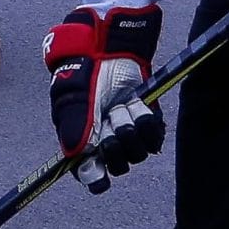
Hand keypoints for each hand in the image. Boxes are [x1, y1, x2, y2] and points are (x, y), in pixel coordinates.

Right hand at [45, 5, 164, 191]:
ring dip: (129, 126)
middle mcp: (106, 143)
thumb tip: (76, 156)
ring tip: (121, 105)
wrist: (109, 51)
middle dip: (115, 142)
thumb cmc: (85, 74)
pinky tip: (135, 104)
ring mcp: (128, 135)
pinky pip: (154, 138)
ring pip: (137, 154)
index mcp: (82, 143)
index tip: (101, 176)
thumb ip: (74, 129)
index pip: (90, 175)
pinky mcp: (148, 124)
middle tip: (109, 118)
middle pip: (118, 166)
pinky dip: (145, 121)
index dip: (96, 177)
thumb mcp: (74, 100)